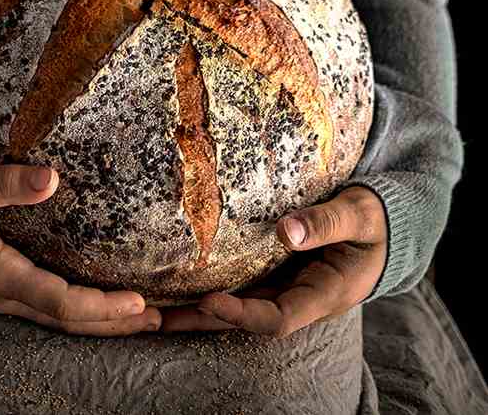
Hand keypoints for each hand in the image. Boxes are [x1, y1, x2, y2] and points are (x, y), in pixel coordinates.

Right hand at [0, 164, 162, 335]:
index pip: (58, 302)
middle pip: (68, 323)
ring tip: (147, 320)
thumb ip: (5, 183)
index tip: (138, 302)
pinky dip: (82, 314)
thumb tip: (51, 178)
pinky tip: (102, 307)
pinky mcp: (1, 292)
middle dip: (115, 323)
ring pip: (59, 322)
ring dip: (103, 324)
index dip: (100, 307)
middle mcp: (3, 296)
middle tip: (162, 319)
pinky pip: (48, 312)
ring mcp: (1, 299)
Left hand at [156, 185, 387, 337]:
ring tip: (153, 306)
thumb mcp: (359, 215)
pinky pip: (243, 284)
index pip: (277, 318)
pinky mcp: (277, 272)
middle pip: (246, 318)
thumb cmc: (375, 219)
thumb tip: (284, 230)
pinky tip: (182, 280)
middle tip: (156, 318)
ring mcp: (287, 286)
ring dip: (199, 309)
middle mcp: (300, 297)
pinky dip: (213, 285)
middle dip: (203, 320)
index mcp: (324, 293)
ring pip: (239, 304)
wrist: (383, 226)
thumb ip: (326, 222)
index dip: (241, 314)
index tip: (207, 300)